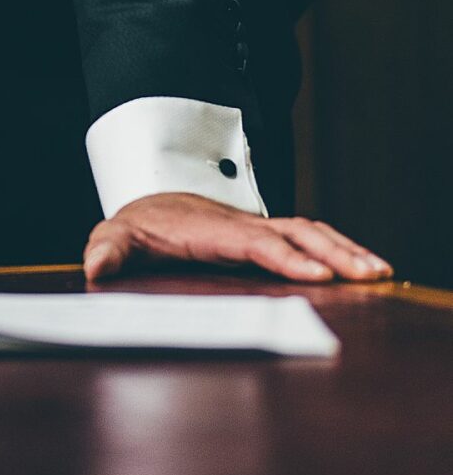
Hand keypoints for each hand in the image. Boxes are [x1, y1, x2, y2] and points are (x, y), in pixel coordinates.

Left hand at [84, 191, 392, 284]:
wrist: (151, 200)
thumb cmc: (137, 225)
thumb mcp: (115, 236)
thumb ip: (106, 250)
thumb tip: (94, 267)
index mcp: (211, 231)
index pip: (254, 242)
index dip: (286, 256)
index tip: (318, 273)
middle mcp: (242, 225)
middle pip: (295, 233)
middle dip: (333, 252)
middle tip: (368, 273)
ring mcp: (259, 228)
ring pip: (310, 232)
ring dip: (345, 249)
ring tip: (380, 271)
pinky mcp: (268, 236)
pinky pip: (310, 238)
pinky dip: (339, 248)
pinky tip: (363, 267)